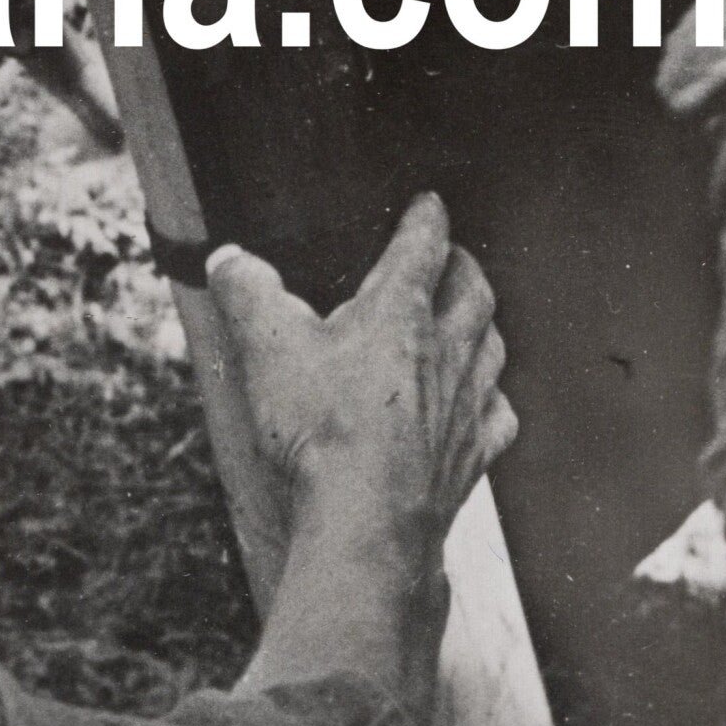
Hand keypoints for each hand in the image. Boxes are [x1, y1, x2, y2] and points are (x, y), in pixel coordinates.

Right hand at [207, 193, 515, 559]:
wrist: (367, 521)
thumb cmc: (319, 430)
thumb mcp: (265, 348)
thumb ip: (247, 291)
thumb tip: (227, 258)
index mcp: (399, 311)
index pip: (424, 245)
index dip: (426, 217)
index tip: (428, 204)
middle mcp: (445, 350)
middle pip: (473, 291)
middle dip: (463, 266)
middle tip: (451, 258)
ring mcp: (466, 405)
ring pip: (492, 348)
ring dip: (482, 325)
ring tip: (468, 319)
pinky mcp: (473, 456)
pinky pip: (498, 416)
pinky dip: (492, 399)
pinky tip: (481, 403)